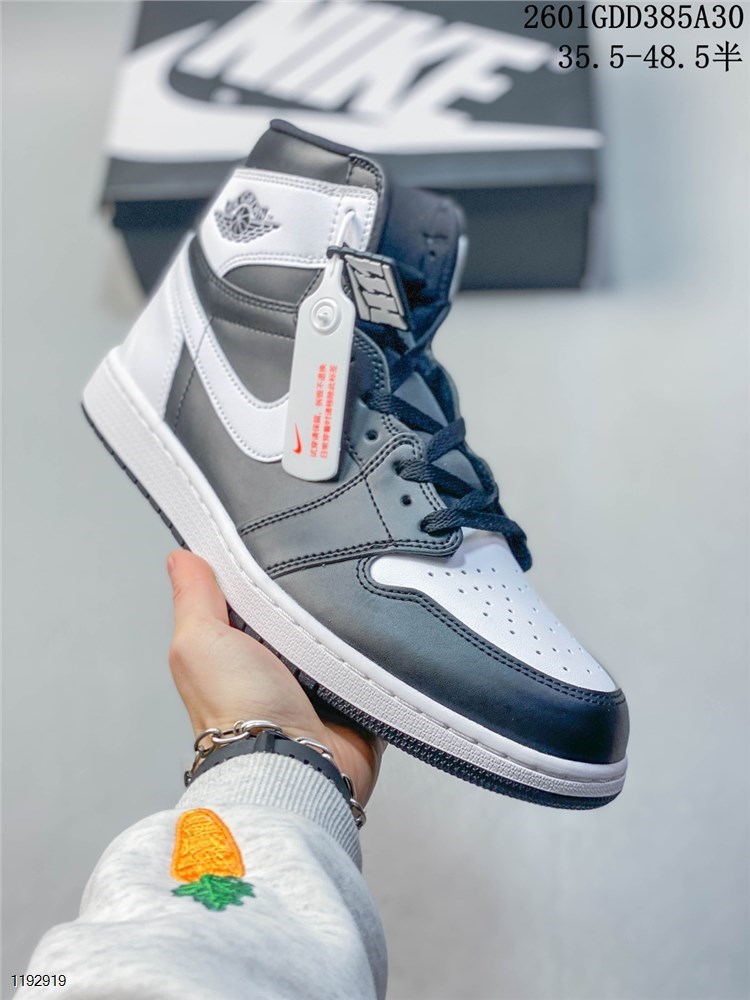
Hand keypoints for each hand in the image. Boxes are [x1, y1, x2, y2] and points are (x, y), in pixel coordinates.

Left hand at [167, 550, 383, 805]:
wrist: (293, 764)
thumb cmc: (237, 712)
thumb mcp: (200, 641)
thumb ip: (194, 598)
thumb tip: (181, 557)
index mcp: (237, 650)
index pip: (255, 595)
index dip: (265, 569)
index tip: (282, 541)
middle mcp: (277, 667)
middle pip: (302, 611)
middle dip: (316, 593)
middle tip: (326, 572)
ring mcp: (319, 686)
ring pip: (342, 634)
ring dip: (350, 623)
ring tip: (354, 602)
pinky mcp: (357, 701)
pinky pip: (377, 664)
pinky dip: (379, 653)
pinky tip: (379, 634)